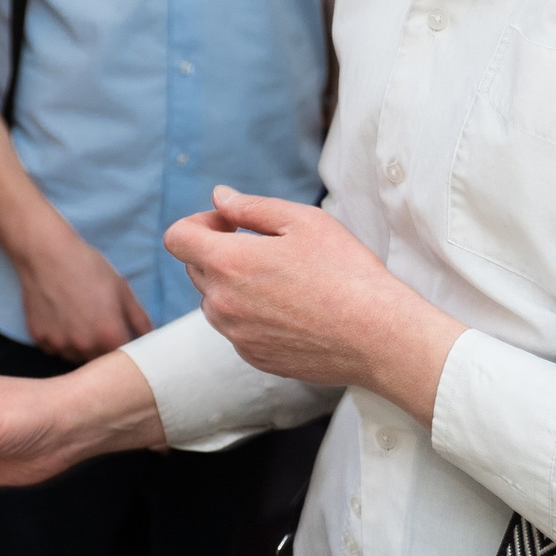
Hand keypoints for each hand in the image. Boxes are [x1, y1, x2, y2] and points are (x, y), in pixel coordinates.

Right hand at [10, 216, 153, 359]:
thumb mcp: (122, 289)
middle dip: (103, 349)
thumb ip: (140, 320)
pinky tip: (61, 320)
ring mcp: (60, 344)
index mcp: (110, 335)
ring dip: (81, 348)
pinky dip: (60, 341)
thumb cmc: (88, 268)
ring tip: (78, 321)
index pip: (125, 358)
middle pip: (100, 362)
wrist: (47, 254)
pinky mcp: (40, 339)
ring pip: (76, 357)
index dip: (126, 348)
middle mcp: (85, 345)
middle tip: (98, 324)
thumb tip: (153, 340)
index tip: (121, 336)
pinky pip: (55, 350)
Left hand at [167, 186, 466, 423]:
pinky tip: (293, 310)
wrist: (379, 336)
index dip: (198, 223)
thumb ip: (251, 206)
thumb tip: (220, 197)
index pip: (176, 238)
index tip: (231, 224)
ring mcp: (236, 335)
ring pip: (215, 301)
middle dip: (219, 251)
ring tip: (283, 281)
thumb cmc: (346, 272)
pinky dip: (252, 316)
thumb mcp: (303, 221)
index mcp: (227, 263)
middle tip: (265, 247)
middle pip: (195, 268)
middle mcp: (221, 302)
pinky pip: (237, 329)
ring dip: (234, 286)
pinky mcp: (254, 358)